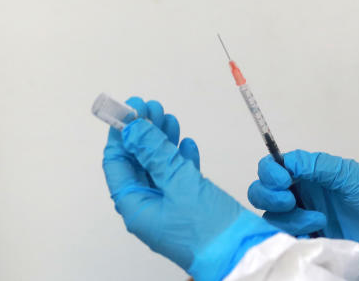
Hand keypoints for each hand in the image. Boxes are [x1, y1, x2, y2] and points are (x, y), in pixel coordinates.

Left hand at [102, 98, 278, 280]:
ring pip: (159, 166)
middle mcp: (149, 206)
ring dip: (162, 141)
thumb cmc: (207, 229)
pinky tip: (186, 144)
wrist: (240, 252)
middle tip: (151, 107)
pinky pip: (178, 176)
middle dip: (144, 133)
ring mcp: (169, 205)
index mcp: (136, 206)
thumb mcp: (178, 183)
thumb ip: (155, 153)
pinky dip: (180, 158)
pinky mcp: (189, 204)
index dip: (122, 135)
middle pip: (139, 162)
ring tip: (169, 117)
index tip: (129, 109)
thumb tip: (133, 129)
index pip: (118, 164)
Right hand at [247, 150, 358, 273]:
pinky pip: (286, 238)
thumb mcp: (349, 175)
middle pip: (263, 193)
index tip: (284, 182)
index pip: (273, 167)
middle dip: (270, 197)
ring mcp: (303, 217)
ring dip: (291, 218)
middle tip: (292, 203)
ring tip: (319, 220)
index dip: (270, 173)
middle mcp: (301, 193)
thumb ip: (317, 166)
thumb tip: (285, 162)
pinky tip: (316, 233)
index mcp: (309, 173)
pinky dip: (295, 235)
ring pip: (272, 218)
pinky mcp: (309, 238)